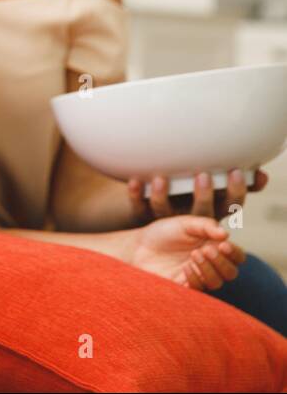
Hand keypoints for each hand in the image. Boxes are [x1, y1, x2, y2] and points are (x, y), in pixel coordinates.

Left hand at [125, 216, 245, 291]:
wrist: (138, 245)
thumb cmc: (163, 233)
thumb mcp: (184, 223)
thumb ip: (206, 225)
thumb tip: (226, 234)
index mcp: (214, 247)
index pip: (237, 256)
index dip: (235, 253)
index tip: (223, 244)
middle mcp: (209, 264)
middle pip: (231, 272)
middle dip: (222, 262)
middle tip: (206, 250)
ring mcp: (197, 276)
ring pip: (217, 283)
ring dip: (209, 270)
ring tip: (194, 255)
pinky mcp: (184, 286)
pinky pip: (198, 289)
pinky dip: (196, 278)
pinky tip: (185, 266)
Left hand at [128, 169, 266, 221]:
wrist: (152, 222)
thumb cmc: (192, 197)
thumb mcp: (215, 191)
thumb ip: (239, 183)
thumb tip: (260, 174)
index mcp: (211, 212)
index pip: (229, 205)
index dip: (235, 192)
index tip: (235, 172)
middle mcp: (190, 220)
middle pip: (200, 213)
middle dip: (203, 196)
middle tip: (203, 175)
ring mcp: (167, 221)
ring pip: (165, 212)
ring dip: (162, 196)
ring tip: (160, 179)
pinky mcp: (144, 219)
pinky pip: (139, 210)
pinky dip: (135, 195)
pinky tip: (133, 180)